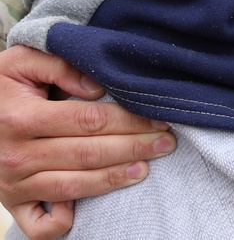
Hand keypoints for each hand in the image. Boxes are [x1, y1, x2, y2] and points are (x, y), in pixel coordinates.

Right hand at [0, 46, 175, 239]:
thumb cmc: (2, 85)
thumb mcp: (22, 61)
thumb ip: (60, 65)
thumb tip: (97, 87)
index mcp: (23, 118)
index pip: (89, 122)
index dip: (129, 122)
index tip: (159, 120)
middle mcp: (17, 154)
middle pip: (88, 154)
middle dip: (133, 148)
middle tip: (166, 143)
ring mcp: (13, 183)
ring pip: (72, 186)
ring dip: (113, 179)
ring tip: (145, 169)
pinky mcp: (11, 202)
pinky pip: (39, 224)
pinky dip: (63, 222)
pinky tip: (88, 210)